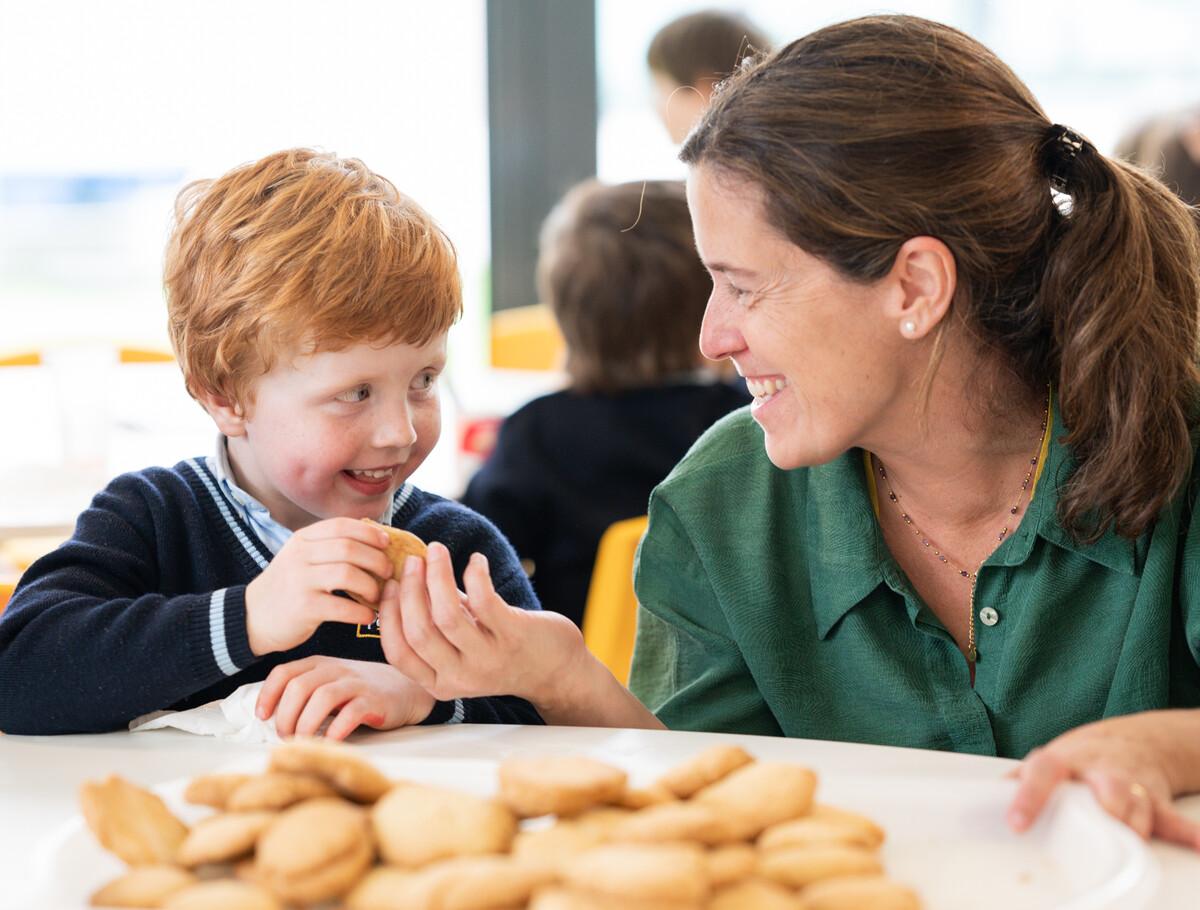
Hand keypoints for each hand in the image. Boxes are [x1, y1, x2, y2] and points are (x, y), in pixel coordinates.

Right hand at [245, 517, 393, 654]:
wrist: (253, 617)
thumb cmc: (289, 586)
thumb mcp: (303, 558)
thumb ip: (330, 546)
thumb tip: (377, 538)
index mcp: (303, 540)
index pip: (342, 526)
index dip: (369, 533)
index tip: (386, 543)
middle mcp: (300, 556)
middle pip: (349, 548)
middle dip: (376, 559)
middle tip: (388, 572)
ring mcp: (300, 581)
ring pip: (348, 574)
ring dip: (371, 585)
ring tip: (378, 595)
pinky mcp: (303, 608)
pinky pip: (342, 606)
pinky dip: (361, 612)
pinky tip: (368, 615)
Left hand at [255, 655, 434, 739]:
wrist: (405, 689)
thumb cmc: (360, 692)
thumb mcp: (330, 683)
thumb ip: (306, 692)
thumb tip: (272, 718)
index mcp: (320, 664)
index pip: (284, 672)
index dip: (268, 695)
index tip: (262, 717)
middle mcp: (336, 670)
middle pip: (300, 686)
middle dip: (286, 715)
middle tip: (284, 736)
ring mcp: (356, 684)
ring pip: (323, 698)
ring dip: (306, 724)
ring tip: (303, 741)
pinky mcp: (375, 701)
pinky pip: (352, 713)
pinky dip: (336, 730)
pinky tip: (329, 741)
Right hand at [379, 542, 585, 704]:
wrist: (553, 667)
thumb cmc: (498, 647)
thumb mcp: (459, 643)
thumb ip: (432, 618)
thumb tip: (403, 574)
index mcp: (439, 683)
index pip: (398, 652)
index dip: (388, 614)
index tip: (388, 583)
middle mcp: (461, 677)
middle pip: (419, 632)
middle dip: (410, 590)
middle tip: (413, 560)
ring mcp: (488, 659)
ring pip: (447, 616)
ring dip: (437, 577)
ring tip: (436, 551)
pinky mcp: (513, 637)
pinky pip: (484, 601)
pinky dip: (474, 575)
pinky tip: (476, 560)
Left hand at [1008, 711, 1199, 848]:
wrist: (1132, 739)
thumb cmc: (1082, 755)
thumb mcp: (1048, 760)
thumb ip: (1019, 780)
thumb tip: (982, 799)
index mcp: (1065, 760)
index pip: (1042, 773)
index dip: (1027, 797)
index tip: (1016, 822)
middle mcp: (1101, 770)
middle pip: (1108, 787)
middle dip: (1108, 807)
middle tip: (1099, 826)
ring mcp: (1132, 783)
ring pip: (1139, 805)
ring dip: (1137, 825)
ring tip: (1131, 843)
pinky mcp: (1156, 799)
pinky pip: (1175, 820)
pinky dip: (1188, 834)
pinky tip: (1197, 846)